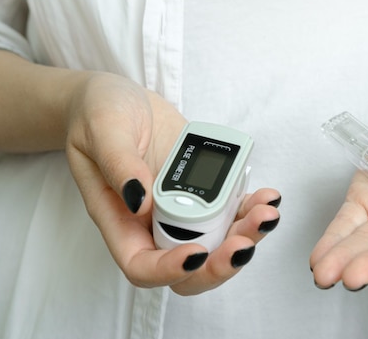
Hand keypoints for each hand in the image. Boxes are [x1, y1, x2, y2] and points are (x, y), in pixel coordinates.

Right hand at [64, 72, 280, 294]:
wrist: (123, 97)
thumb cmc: (99, 114)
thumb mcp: (102, 129)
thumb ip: (119, 164)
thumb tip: (140, 200)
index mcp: (120, 219)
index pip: (141, 265)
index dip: (168, 270)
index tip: (196, 254)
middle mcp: (152, 222)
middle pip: (188, 266)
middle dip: (220, 262)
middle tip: (245, 242)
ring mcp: (181, 208)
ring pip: (217, 241)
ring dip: (245, 234)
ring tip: (266, 212)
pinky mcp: (203, 189)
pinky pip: (231, 210)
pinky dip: (251, 207)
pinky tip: (268, 194)